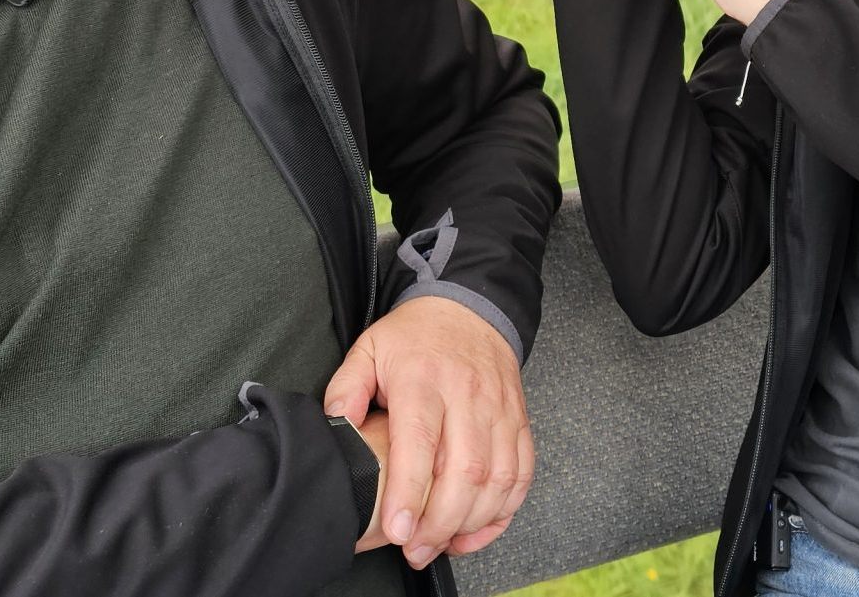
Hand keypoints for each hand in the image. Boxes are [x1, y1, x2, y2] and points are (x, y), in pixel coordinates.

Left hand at [322, 297, 533, 567]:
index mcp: (424, 379)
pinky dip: (503, 510)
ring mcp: (499, 410)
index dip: (410, 492)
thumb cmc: (416, 336)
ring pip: (497, 478)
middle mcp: (467, 396)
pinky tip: (476, 528)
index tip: (398, 530)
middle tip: (416, 550)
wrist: (472, 308)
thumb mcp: (369, 349)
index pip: (421, 442)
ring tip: (441, 544)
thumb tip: (336, 427)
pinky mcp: (519, 422)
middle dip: (441, 522)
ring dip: (472, 522)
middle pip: (465, 470)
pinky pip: (522, 474)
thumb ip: (346, 388)